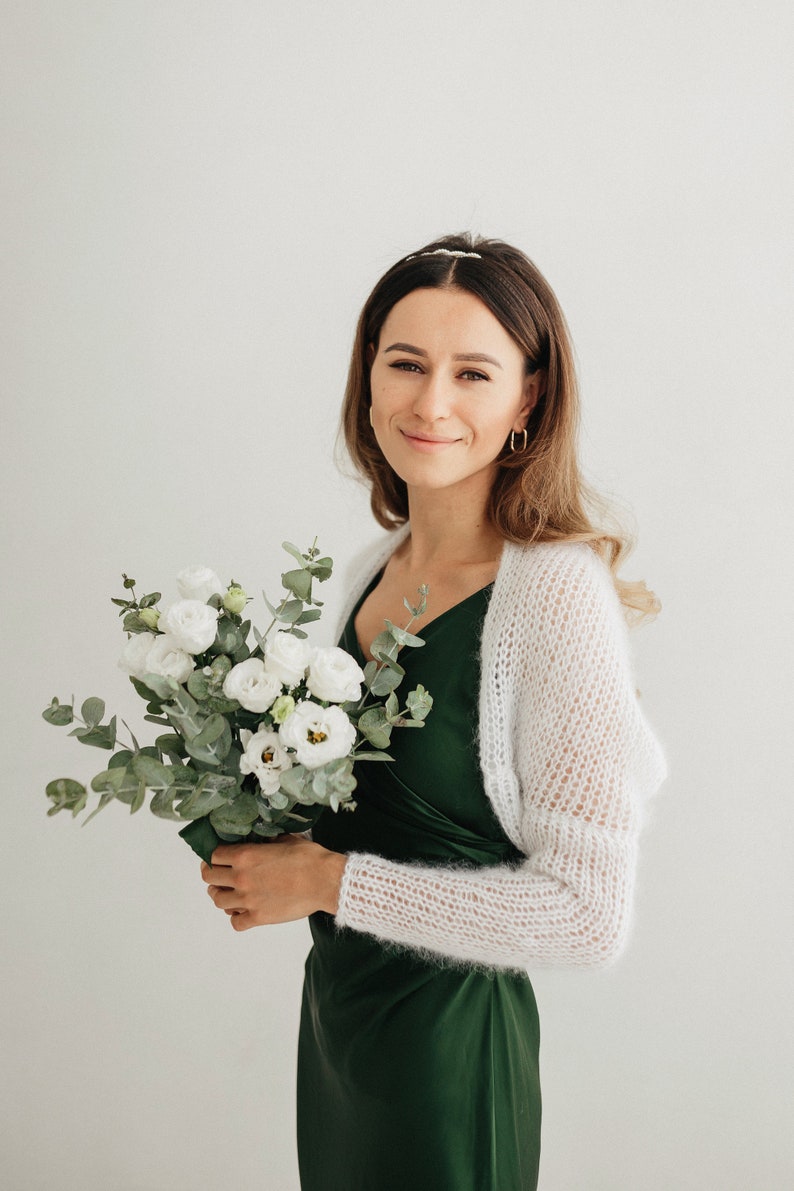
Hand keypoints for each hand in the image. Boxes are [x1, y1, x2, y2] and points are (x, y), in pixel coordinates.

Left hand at [200, 834, 346, 931]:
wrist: (325, 882)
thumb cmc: (309, 858)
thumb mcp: (284, 840)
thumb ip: (266, 842)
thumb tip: (260, 842)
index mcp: (245, 856)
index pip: (213, 855)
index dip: (214, 856)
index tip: (218, 857)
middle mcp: (241, 878)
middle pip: (209, 877)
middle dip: (212, 874)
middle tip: (219, 874)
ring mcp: (248, 900)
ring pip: (218, 900)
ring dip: (220, 895)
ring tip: (228, 893)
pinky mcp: (258, 918)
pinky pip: (235, 922)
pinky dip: (236, 917)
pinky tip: (243, 911)